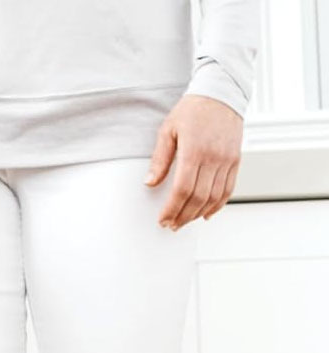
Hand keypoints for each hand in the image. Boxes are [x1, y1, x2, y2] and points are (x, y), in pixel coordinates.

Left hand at [145, 94, 243, 229]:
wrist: (222, 92)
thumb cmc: (193, 109)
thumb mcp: (168, 130)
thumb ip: (159, 159)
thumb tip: (150, 183)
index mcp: (194, 151)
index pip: (182, 190)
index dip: (172, 209)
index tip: (162, 219)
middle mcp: (214, 157)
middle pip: (198, 198)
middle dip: (183, 216)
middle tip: (171, 225)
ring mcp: (227, 159)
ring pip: (214, 197)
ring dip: (198, 214)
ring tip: (184, 221)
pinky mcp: (236, 159)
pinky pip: (228, 188)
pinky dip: (218, 205)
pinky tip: (206, 214)